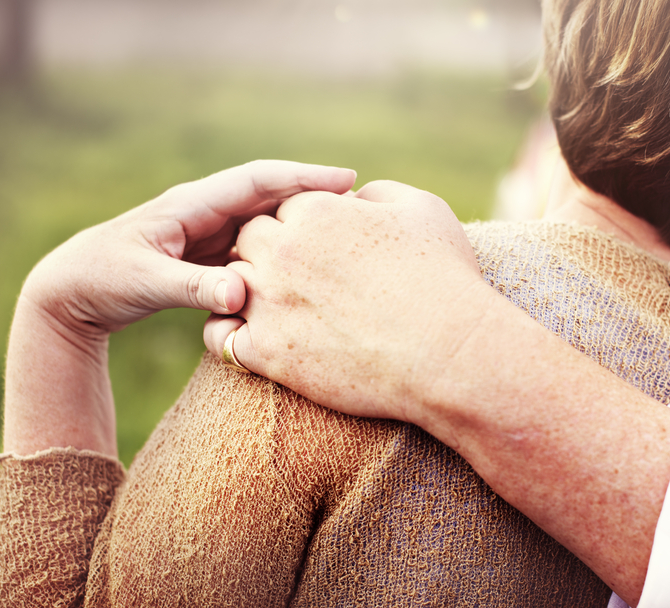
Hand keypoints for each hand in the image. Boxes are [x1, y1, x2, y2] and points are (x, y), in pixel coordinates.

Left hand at [21, 160, 356, 338]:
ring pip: (266, 220)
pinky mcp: (208, 255)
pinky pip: (255, 246)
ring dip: (301, 221)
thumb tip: (241, 295)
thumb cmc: (101, 279)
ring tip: (346, 229)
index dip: (303, 177)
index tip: (347, 180)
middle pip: (270, 194)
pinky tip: (307, 260)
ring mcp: (208, 232)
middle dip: (313, 193)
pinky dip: (283, 248)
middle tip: (362, 202)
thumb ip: (193, 289)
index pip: (257, 180)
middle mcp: (204, 211)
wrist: (71, 293)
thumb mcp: (145, 284)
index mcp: (191, 204)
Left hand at [204, 180, 496, 421]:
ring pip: (230, 286)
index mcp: (316, 212)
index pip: (284, 208)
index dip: (301, 227)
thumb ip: (380, 193)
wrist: (448, 353)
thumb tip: (356, 198)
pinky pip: (222, 340)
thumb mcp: (423, 209)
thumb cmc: (443, 279)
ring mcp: (270, 303)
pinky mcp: (268, 353)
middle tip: (296, 277)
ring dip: (246, 292)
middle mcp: (283, 252)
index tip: (323, 249)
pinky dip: (230, 338)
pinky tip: (256, 342)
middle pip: (248, 241)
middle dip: (266, 254)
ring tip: (275, 309)